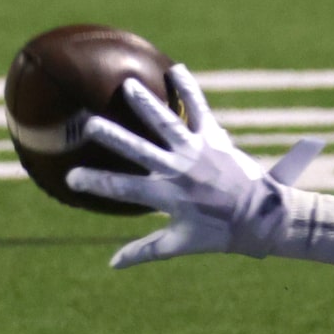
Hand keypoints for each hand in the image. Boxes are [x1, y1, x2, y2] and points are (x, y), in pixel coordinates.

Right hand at [66, 69, 331, 266]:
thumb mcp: (178, 244)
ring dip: (145, 103)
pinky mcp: (214, 137)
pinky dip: (189, 89)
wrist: (262, 217)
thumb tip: (112, 264)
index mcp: (167, 196)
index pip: (123, 189)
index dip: (96, 182)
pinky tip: (176, 69)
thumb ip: (143, 250)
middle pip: (139, 149)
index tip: (71, 177)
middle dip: (113, 137)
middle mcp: (179, 169)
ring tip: (127, 85)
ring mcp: (197, 150)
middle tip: (89, 123)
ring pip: (166, 122)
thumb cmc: (218, 234)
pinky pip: (199, 108)